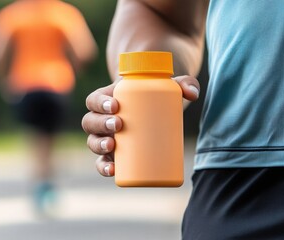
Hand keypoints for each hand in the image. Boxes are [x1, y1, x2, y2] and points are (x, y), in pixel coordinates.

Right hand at [82, 76, 199, 176]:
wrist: (154, 112)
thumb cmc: (156, 97)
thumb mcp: (168, 87)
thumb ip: (184, 84)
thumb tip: (193, 94)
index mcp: (106, 99)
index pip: (94, 100)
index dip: (99, 103)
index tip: (115, 105)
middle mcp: (100, 119)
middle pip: (90, 121)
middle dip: (101, 124)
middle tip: (119, 124)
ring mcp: (105, 138)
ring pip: (92, 141)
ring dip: (98, 144)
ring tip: (112, 145)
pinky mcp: (113, 155)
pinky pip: (101, 162)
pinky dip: (103, 167)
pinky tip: (112, 170)